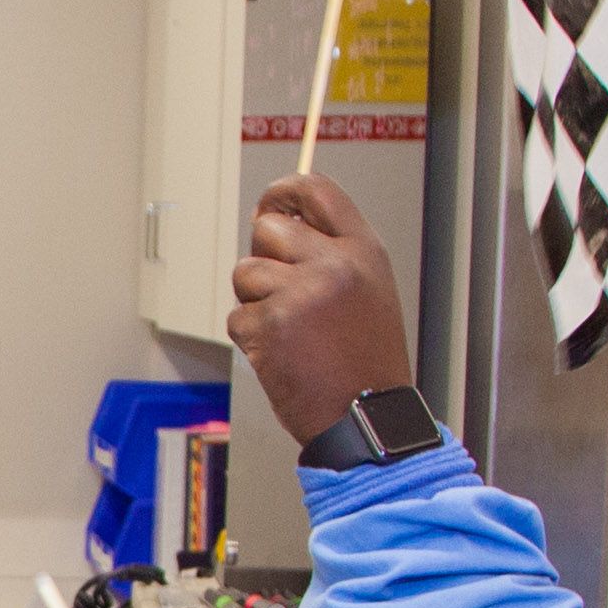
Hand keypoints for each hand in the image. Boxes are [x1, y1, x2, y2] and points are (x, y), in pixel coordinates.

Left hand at [227, 175, 422, 448]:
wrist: (368, 418)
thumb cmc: (366, 362)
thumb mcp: (368, 290)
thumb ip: (330, 252)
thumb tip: (271, 223)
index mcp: (363, 250)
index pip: (315, 190)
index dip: (283, 191)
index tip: (269, 203)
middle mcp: (333, 264)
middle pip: (267, 228)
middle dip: (264, 257)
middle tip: (282, 292)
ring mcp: (300, 293)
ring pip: (246, 273)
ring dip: (256, 303)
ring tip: (291, 332)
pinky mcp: (270, 325)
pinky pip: (238, 317)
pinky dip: (252, 338)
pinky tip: (283, 355)